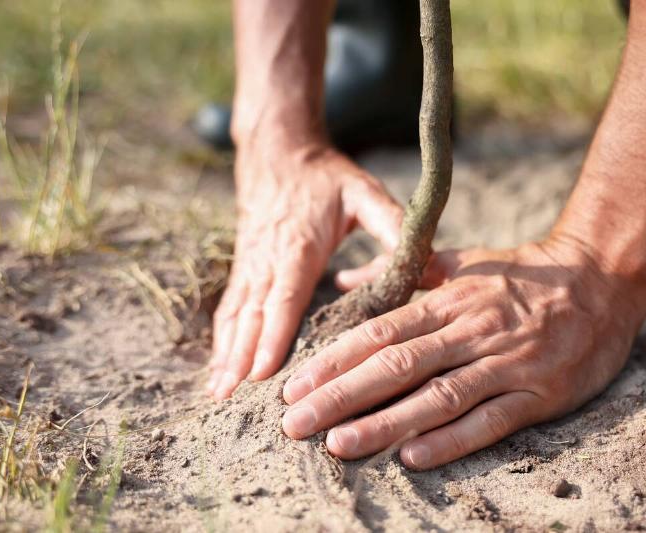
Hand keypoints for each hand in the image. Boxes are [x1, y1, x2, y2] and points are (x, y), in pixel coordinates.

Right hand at [207, 140, 402, 399]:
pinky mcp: (244, 267)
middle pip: (252, 315)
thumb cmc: (325, 176)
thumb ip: (393, 225)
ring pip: (235, 315)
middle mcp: (268, 260)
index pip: (285, 297)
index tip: (263, 371)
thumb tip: (428, 263)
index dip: (274, 335)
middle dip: (240, 358)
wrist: (278, 151)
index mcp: (299, 248)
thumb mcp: (363, 192)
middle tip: (231, 398)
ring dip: (224, 354)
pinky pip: (229, 308)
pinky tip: (217, 368)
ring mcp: (251, 265)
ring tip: (217, 392)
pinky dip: (220, 340)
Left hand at [281, 238, 645, 468]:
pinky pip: (490, 421)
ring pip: (437, 397)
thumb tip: (347, 277)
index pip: (381, 331)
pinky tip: (412, 457)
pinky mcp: (539, 394)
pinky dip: (451, 440)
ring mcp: (506, 364)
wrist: (602, 278)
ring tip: (338, 444)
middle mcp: (472, 331)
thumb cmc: (522, 274)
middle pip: (396, 366)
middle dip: (342, 395)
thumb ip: (404, 269)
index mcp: (451, 301)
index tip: (295, 384)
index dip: (335, 359)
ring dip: (385, 422)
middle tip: (295, 423)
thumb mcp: (463, 261)